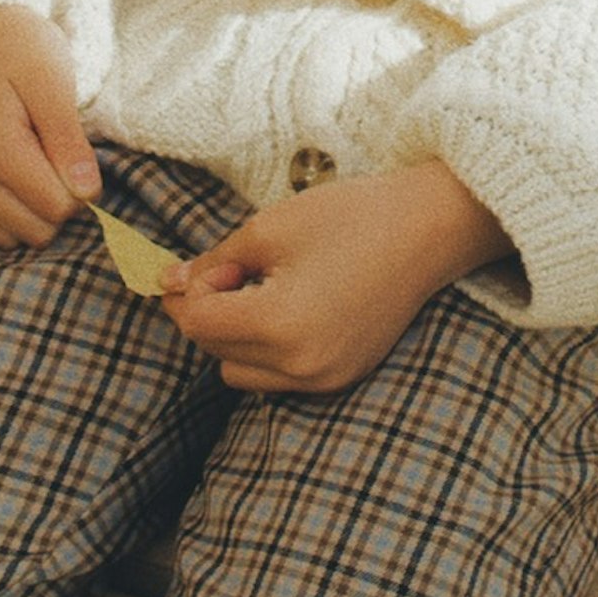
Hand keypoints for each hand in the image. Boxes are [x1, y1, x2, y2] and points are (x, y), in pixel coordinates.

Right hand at [0, 5, 98, 248]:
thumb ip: (70, 143)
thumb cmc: (23, 53)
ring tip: (28, 160)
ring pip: (14, 239)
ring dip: (32, 209)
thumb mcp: (55, 84)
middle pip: (38, 231)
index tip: (73, 150)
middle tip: (49, 152)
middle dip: (56, 199)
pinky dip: (9, 212)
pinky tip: (9, 174)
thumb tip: (87, 196)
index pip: (60, 207)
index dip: (80, 185)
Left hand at [161, 161, 510, 394]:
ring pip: (242, 373)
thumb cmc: (350, 217)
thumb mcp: (268, 228)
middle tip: (236, 268)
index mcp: (278, 325)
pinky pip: (280, 378)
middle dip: (211, 312)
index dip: (188, 290)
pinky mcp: (342, 377)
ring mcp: (325, 378)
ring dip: (236, 336)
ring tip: (266, 289)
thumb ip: (213, 262)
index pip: (198, 323)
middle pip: (215, 352)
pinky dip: (269, 349)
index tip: (200, 262)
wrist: (428, 228)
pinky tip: (291, 307)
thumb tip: (169, 283)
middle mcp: (301, 366)